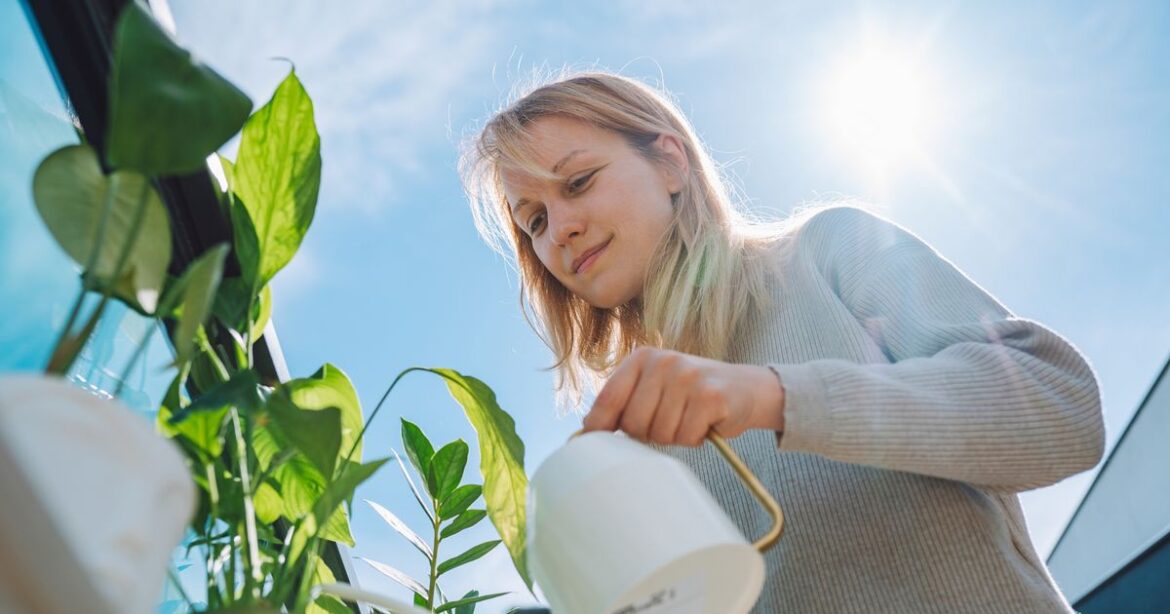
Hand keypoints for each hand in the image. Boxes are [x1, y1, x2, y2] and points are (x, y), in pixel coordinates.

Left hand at [581, 347, 784, 446]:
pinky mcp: (710, 396)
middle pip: (632, 423)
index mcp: (643, 357)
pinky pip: (686, 436)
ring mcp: (687, 377)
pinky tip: (705, 423)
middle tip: (668, 423)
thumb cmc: (693, 394)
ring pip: (659, 433)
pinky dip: (694, 439)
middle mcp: (663, 362)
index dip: (598, 426)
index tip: (595, 441)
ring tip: (688, 420)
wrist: (746, 388)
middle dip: (647, 434)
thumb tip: (587, 431)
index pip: (607, 398)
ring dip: (674, 437)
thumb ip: (625, 402)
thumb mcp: (656, 387)